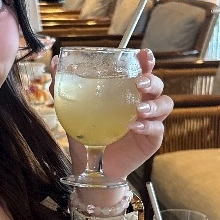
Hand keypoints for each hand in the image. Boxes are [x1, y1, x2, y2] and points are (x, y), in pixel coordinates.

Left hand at [51, 49, 172, 180]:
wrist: (90, 165)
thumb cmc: (87, 133)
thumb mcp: (72, 109)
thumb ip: (64, 86)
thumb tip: (54, 61)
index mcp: (126, 91)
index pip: (142, 71)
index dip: (147, 61)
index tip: (145, 55)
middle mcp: (141, 102)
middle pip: (157, 85)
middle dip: (152, 81)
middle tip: (139, 83)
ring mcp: (149, 121)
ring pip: (164, 105)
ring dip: (154, 104)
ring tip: (139, 108)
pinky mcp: (151, 140)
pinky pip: (157, 129)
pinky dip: (148, 126)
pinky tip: (135, 126)